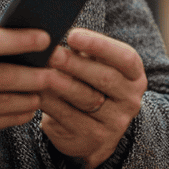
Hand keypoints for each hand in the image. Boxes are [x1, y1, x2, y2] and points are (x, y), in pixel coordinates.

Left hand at [39, 28, 146, 168]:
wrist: (93, 129)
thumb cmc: (89, 83)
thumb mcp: (94, 65)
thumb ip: (83, 50)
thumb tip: (54, 29)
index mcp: (134, 76)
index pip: (125, 58)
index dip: (100, 45)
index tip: (72, 35)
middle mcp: (130, 100)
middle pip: (104, 78)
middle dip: (74, 63)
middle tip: (50, 52)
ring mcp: (114, 123)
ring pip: (85, 99)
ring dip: (59, 83)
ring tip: (38, 71)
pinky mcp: (92, 139)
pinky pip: (67, 117)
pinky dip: (49, 102)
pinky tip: (34, 91)